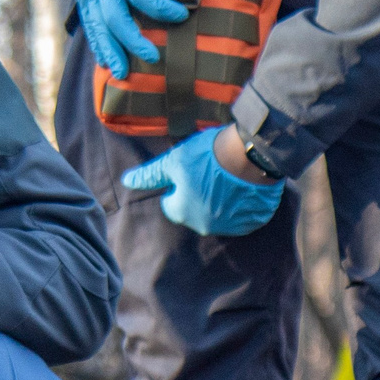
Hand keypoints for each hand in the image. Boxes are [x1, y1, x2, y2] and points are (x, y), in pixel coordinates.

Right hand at [34, 0, 207, 71]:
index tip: (182, 13)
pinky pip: (90, 23)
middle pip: (113, 17)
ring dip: (109, 50)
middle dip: (131, 40)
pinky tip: (106, 60)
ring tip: (122, 73)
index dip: (161, 8)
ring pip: (98, 26)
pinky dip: (97, 43)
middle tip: (152, 56)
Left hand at [121, 127, 284, 237]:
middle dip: (197, 196)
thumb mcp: (173, 161)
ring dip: (219, 201)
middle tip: (209, 172)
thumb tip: (127, 181)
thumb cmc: (208, 155)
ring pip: (218, 215)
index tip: (189, 172)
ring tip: (227, 177)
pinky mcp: (253, 221)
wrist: (252, 153)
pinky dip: (241, 205)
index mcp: (182, 212)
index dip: (178, 186)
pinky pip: (242, 217)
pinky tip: (243, 187)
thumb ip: (150, 175)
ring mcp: (231, 226)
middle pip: (194, 211)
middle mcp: (204, 225)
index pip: (171, 204)